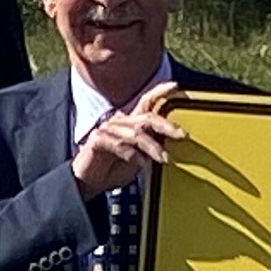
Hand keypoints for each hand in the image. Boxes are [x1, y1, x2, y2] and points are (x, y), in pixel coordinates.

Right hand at [71, 81, 186, 197]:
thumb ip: (151, 148)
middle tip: (182, 135)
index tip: (175, 86)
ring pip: (136, 133)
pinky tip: (141, 164)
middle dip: (167, 125)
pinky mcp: (98, 140)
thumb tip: (171, 144)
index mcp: (129, 123)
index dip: (159, 91)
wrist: (88, 184)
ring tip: (164, 159)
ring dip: (152, 147)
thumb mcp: (139, 159)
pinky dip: (133, 155)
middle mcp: (119, 122)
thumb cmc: (111, 170)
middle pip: (146, 117)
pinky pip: (119, 145)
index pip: (146, 102)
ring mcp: (107, 129)